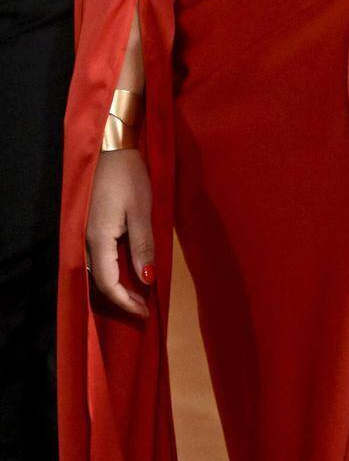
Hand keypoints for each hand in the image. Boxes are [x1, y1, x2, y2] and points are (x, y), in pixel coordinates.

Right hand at [86, 149, 154, 316]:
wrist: (111, 148)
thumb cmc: (128, 177)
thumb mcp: (141, 210)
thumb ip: (143, 245)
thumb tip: (146, 279)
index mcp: (99, 240)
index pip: (108, 284)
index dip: (126, 302)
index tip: (145, 313)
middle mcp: (88, 242)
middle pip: (101, 282)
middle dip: (122, 299)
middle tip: (144, 309)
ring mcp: (88, 234)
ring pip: (99, 271)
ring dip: (118, 286)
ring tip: (138, 295)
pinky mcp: (92, 226)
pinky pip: (101, 258)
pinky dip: (114, 271)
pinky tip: (128, 271)